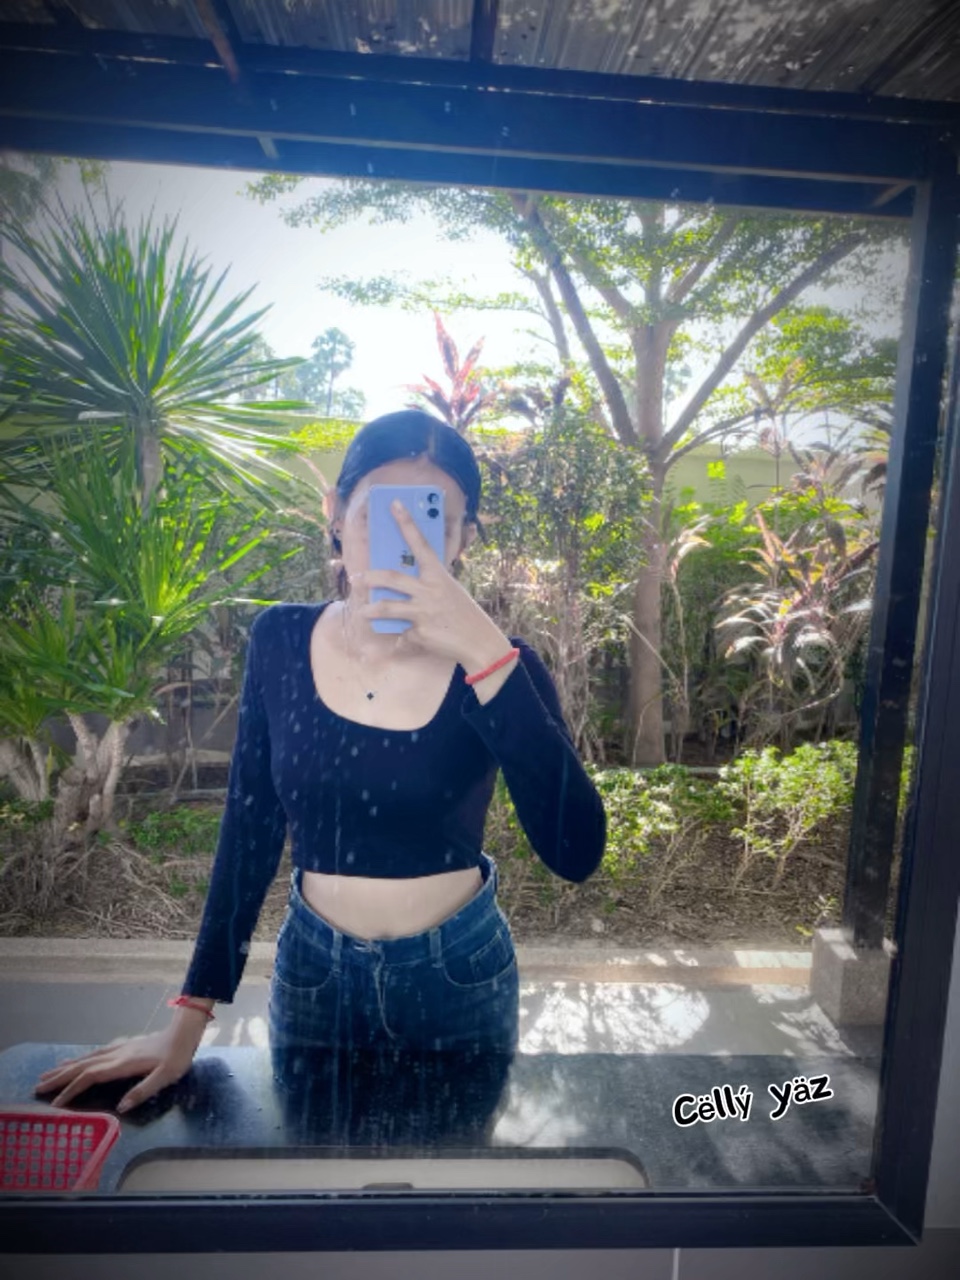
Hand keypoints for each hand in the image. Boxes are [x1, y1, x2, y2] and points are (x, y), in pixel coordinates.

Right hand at [34, 1023, 202, 1113]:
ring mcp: (119, 1048)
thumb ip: (143, 1091)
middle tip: (38, 1086)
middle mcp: (116, 1054)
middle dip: (60, 1077)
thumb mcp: (165, 1077)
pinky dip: (81, 1058)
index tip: (56, 1103)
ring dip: (66, 1066)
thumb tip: (121, 1108)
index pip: (90, 1077)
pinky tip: (77, 1060)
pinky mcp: (124, 1045)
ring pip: (86, 1058)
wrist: (184, 1032)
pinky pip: (95, 1053)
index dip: (72, 1090)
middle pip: (82, 1066)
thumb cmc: (177, 1056)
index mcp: (123, 1064)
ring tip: (49, 1073)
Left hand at [357, 500, 512, 672]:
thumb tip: (402, 585)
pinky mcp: (420, 634)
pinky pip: (402, 635)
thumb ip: (428, 585)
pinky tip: (404, 642)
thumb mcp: (449, 592)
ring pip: (388, 608)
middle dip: (371, 577)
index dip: (407, 523)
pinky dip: (402, 639)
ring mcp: (424, 612)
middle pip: (392, 578)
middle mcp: (430, 591)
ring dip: (371, 610)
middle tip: (357, 578)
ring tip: (363, 612)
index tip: (394, 504)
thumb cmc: (464, 614)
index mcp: (439, 575)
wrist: (479, 642)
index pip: (421, 544)